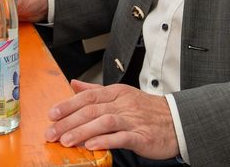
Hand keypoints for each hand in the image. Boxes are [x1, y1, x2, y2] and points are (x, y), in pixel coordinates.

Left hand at [46, 80, 179, 158]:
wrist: (177, 122)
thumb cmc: (147, 111)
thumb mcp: (121, 95)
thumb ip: (95, 91)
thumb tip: (74, 84)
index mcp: (117, 93)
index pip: (88, 96)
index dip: (68, 104)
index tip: (52, 114)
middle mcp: (123, 104)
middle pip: (91, 109)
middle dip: (68, 121)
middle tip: (52, 132)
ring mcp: (133, 119)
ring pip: (104, 122)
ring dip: (82, 131)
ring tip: (66, 141)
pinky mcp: (142, 136)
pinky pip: (121, 137)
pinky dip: (105, 140)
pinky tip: (92, 145)